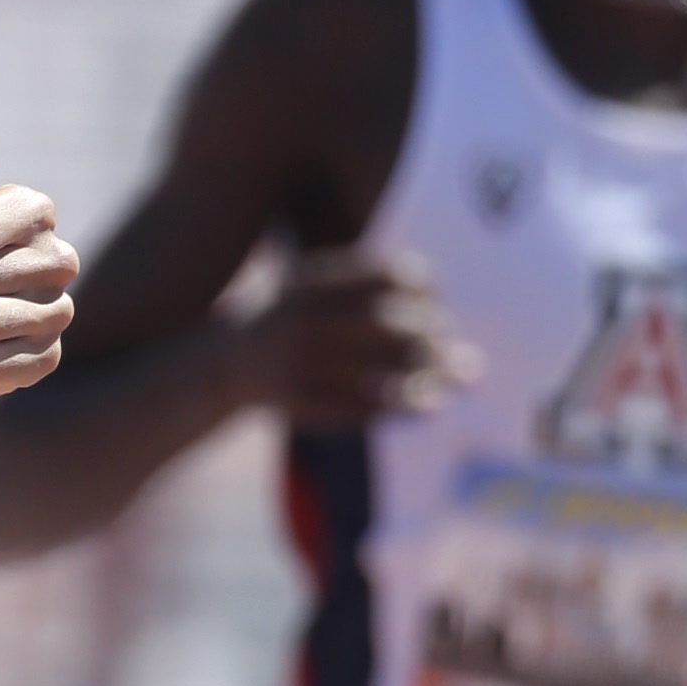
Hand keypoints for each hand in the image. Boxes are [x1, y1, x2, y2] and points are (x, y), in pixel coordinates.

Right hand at [234, 249, 478, 429]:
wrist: (230, 362)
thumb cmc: (298, 319)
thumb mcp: (321, 289)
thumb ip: (374, 294)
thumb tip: (449, 324)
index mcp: (311, 283)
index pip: (383, 276)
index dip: (421, 288)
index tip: (435, 300)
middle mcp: (303, 320)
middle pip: (387, 325)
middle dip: (432, 337)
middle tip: (452, 350)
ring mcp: (299, 364)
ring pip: (380, 372)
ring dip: (428, 379)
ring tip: (456, 384)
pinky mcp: (301, 403)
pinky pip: (363, 409)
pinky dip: (403, 409)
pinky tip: (429, 407)